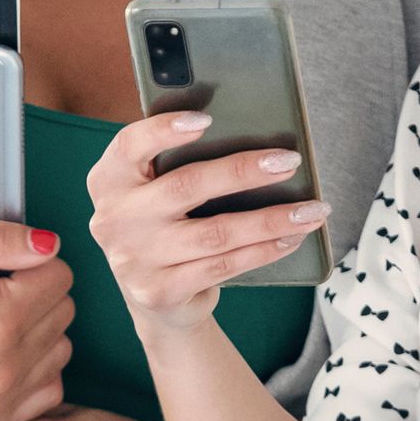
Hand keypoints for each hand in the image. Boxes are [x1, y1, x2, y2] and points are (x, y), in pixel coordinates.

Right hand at [0, 221, 74, 420]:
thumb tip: (50, 245)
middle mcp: (3, 369)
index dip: (27, 262)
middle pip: (63, 311)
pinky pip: (49, 387)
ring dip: (37, 331)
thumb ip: (0, 239)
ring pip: (61, 348)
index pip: (60, 275)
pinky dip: (33, 368)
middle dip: (32, 294)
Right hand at [86, 113, 328, 329]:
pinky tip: (291, 238)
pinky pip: (224, 266)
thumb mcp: (157, 194)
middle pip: (186, 186)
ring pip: (216, 233)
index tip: (206, 120)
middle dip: (243, 171)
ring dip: (271, 220)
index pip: (129, 145)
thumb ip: (180, 166)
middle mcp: (113, 219)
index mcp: (109, 181)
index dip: (164, 130)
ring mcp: (134, 260)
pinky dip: (264, 250)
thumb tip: (251, 140)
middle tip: (289, 161)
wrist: (158, 300)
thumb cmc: (167, 227)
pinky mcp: (160, 292)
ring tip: (310, 210)